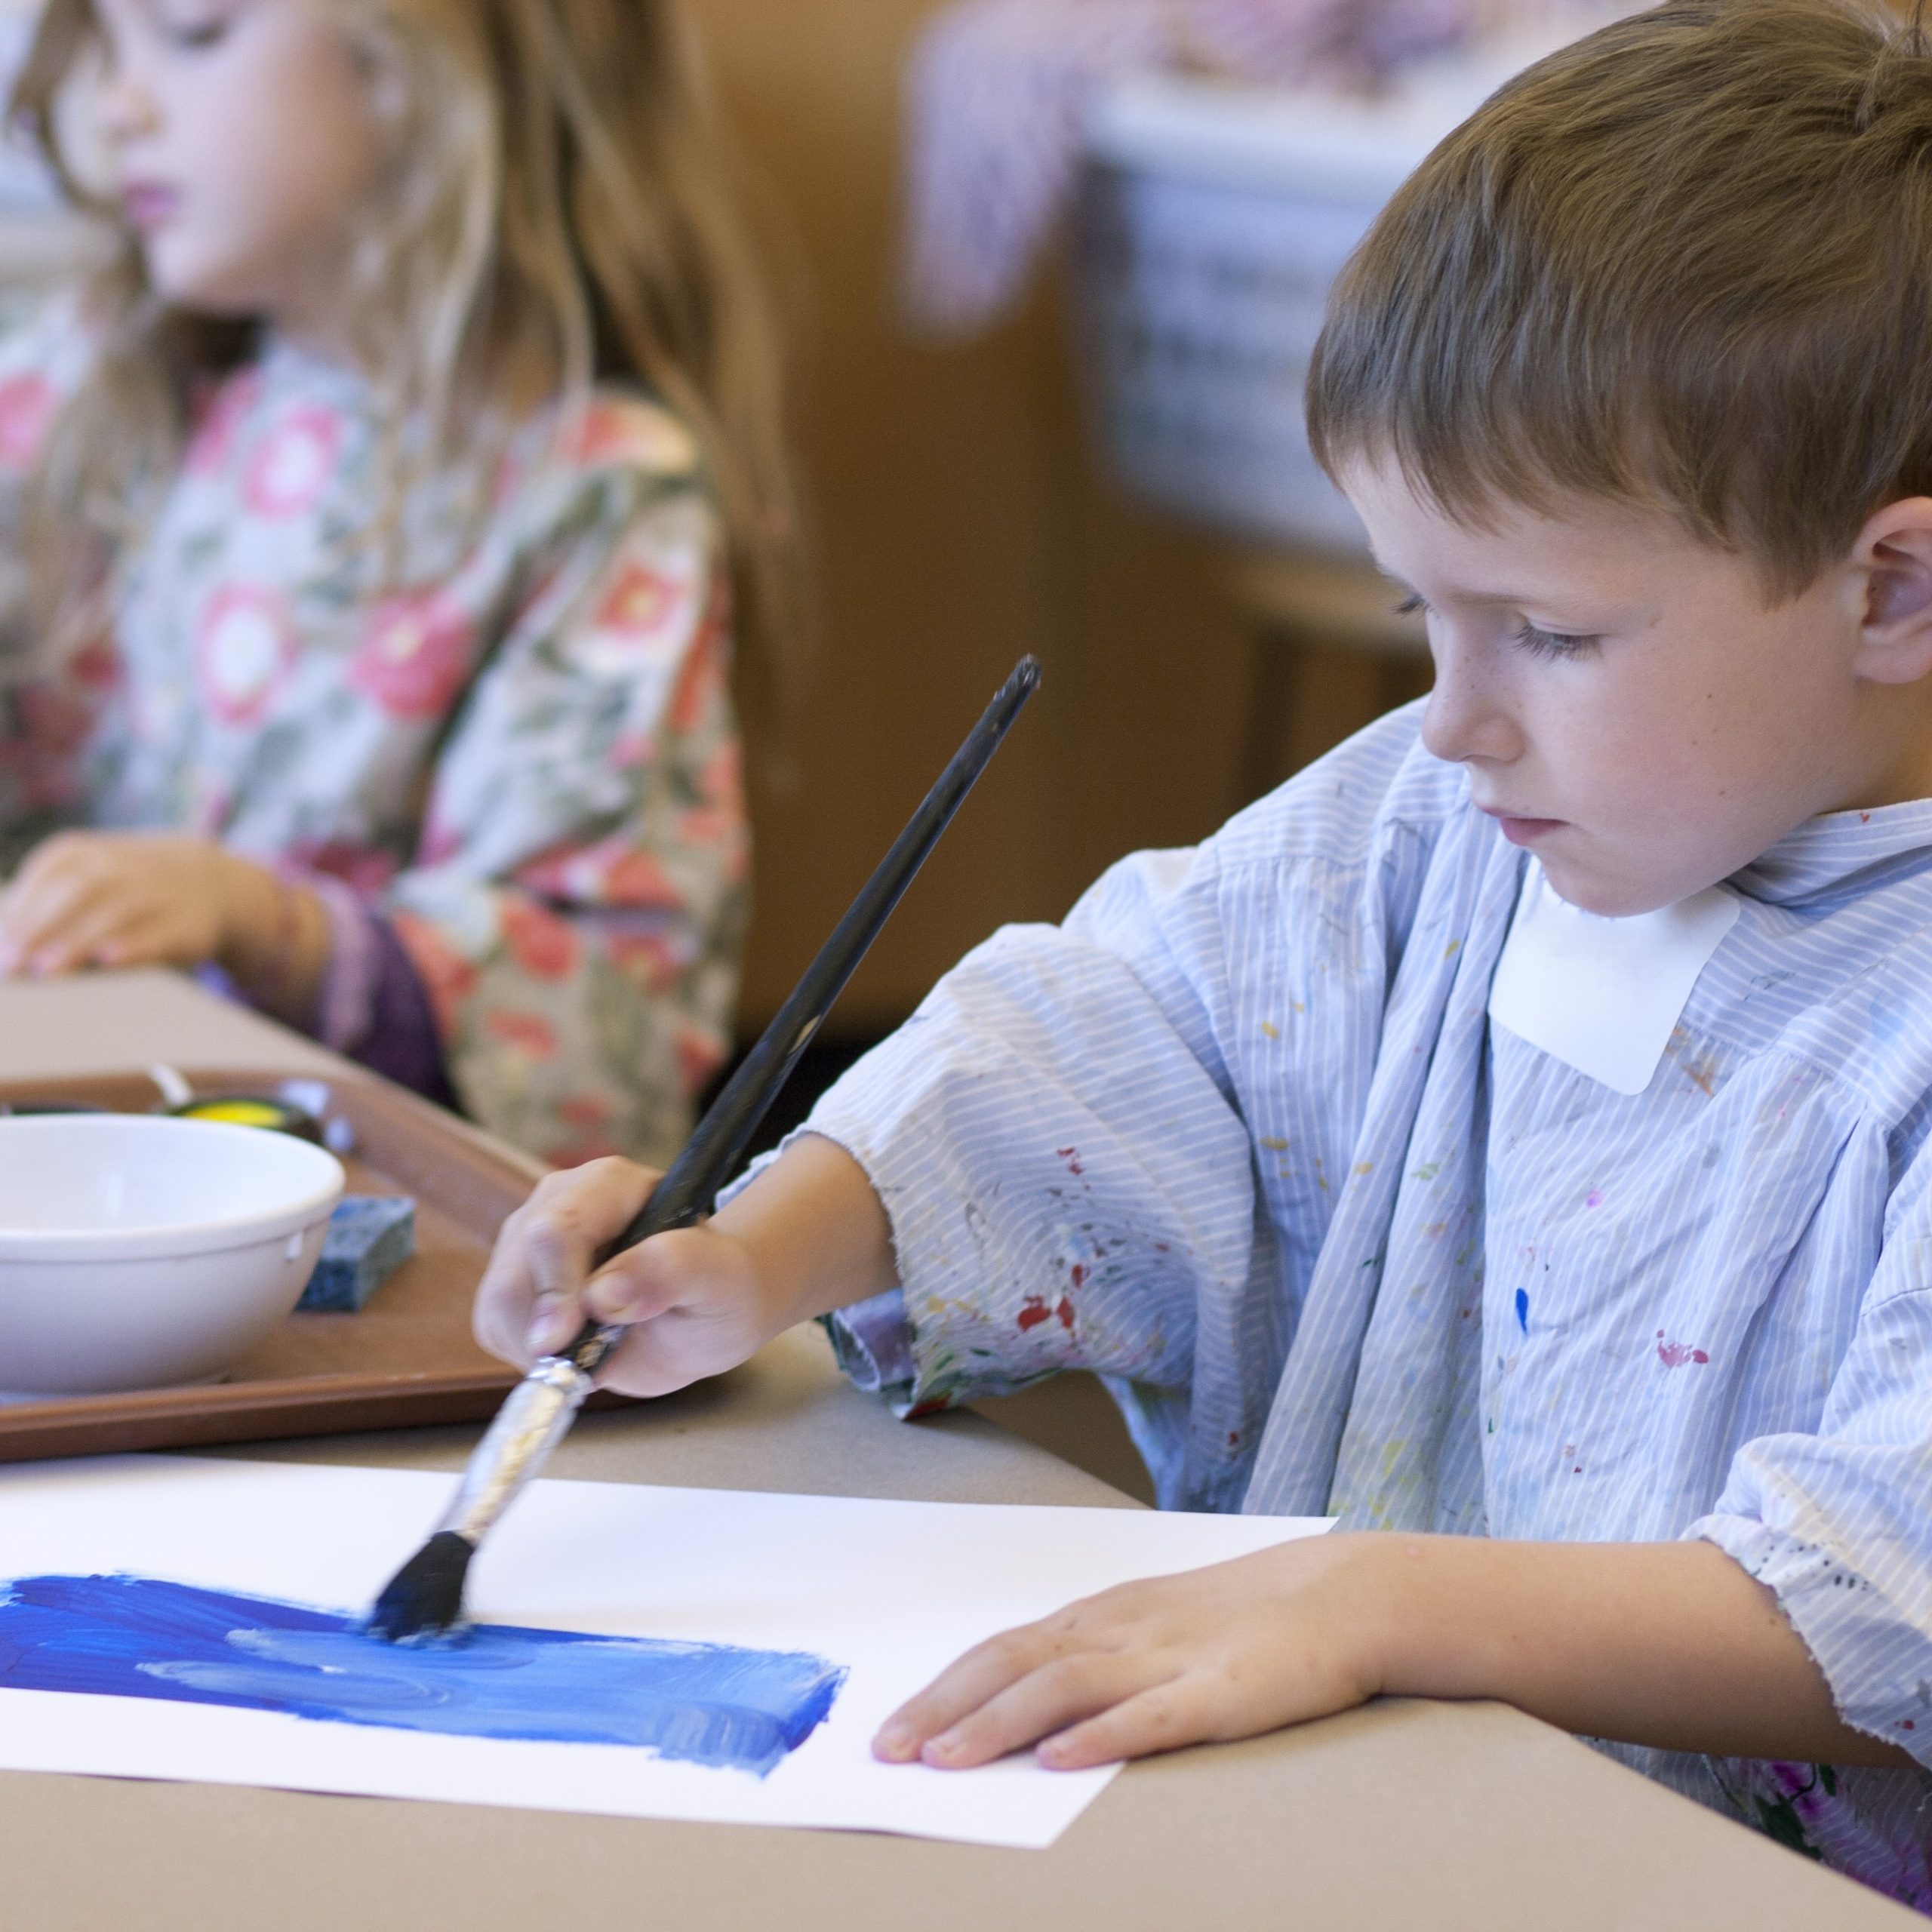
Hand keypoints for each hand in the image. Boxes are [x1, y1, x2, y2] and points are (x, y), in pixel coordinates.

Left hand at [0, 831, 287, 978]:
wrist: (211, 881)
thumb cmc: (126, 888)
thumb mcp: (86, 875)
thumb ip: (43, 902)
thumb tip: (3, 942)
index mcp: (85, 852)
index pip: (46, 876)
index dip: (19, 911)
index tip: (0, 946)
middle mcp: (122, 867)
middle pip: (76, 894)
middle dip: (40, 930)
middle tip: (12, 965)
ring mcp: (158, 895)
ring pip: (115, 916)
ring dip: (78, 943)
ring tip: (47, 971)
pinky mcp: (187, 925)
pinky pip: (159, 936)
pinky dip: (134, 947)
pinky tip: (109, 961)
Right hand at [472, 1157, 785, 1397]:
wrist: (697, 1311)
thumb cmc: (714, 1289)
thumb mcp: (717, 1282)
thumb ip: (673, 1271)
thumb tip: (604, 1293)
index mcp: (613, 1185)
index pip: (559, 1227)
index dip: (555, 1287)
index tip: (561, 1341)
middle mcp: (560, 1200)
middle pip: (517, 1263)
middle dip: (540, 1325)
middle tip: (576, 1364)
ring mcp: (528, 1236)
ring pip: (497, 1297)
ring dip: (534, 1344)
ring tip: (594, 1352)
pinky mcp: (512, 1277)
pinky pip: (492, 1323)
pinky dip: (523, 1352)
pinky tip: (572, 1349)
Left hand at [872, 1534, 1389, 1772]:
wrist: (1342, 1593)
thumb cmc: (1242, 1616)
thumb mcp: (1153, 1626)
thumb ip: (1092, 1656)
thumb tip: (1018, 1705)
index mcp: (1100, 1616)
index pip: (1000, 1648)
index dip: (940, 1689)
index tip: (888, 1729)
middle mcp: (1120, 1631)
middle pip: (1013, 1664)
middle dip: (944, 1709)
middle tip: (887, 1752)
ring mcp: (1168, 1658)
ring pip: (1064, 1687)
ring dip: (997, 1724)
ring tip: (947, 1763)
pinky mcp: (1220, 1692)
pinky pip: (1151, 1716)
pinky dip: (1100, 1735)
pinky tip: (1061, 1757)